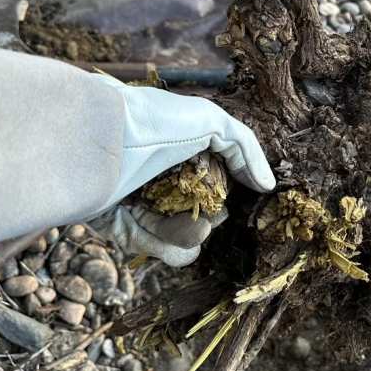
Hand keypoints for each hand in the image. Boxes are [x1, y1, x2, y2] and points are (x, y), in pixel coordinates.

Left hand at [93, 84, 274, 266]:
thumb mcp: (213, 121)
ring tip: (196, 229)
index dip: (226, 195)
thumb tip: (267, 185)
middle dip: (208, 219)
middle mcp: (157, 174)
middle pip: (194, 211)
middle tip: (210, 218)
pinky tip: (175, 247)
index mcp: (178, 150)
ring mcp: (136, 199)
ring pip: (173, 233)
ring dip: (189, 237)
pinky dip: (162, 248)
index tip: (236, 202)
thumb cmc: (157, 122)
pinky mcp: (114, 222)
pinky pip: (144, 244)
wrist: (102, 140)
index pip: (210, 181)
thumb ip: (245, 150)